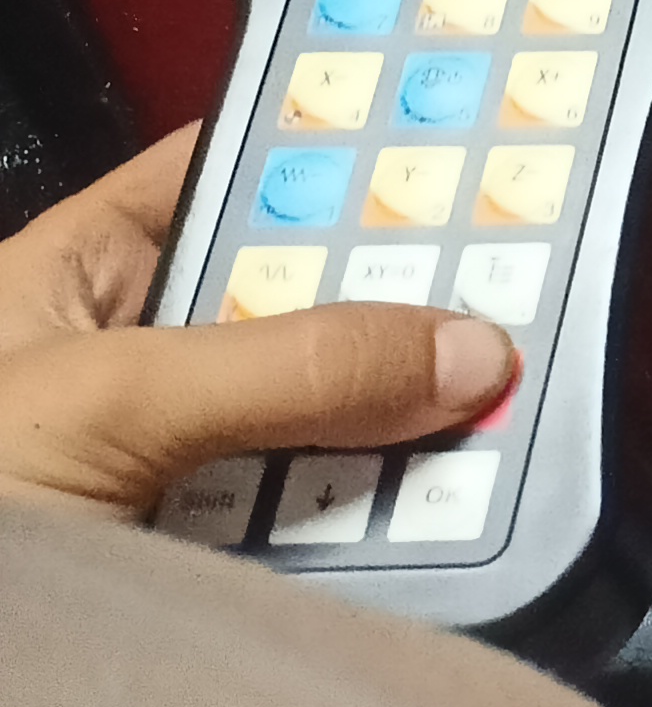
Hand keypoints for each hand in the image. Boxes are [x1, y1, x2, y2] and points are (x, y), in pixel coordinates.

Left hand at [0, 125, 517, 522]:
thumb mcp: (102, 405)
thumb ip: (285, 364)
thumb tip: (466, 346)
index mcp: (79, 279)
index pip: (232, 173)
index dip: (337, 146)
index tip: (466, 137)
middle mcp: (143, 364)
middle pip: (306, 300)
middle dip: (404, 299)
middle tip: (517, 286)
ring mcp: (182, 473)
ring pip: (330, 416)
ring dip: (409, 419)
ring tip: (502, 406)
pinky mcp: (219, 569)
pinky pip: (329, 521)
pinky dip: (390, 520)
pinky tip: (455, 504)